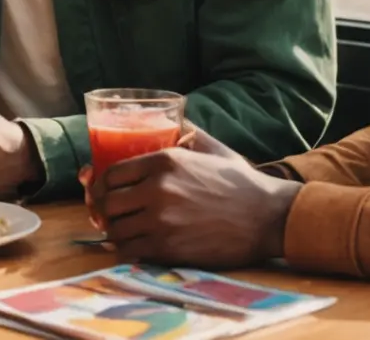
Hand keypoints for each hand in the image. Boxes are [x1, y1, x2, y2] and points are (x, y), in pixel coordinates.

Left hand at [84, 130, 301, 268]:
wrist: (269, 217)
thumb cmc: (241, 183)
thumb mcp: (212, 148)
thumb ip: (188, 132)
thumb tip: (174, 118)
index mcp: (164, 160)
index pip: (110, 173)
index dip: (101, 185)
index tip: (103, 192)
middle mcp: (158, 188)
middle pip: (106, 202)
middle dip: (103, 210)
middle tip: (110, 215)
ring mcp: (162, 220)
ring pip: (115, 229)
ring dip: (115, 232)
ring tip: (123, 231)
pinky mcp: (169, 248)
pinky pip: (129, 251)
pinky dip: (126, 250)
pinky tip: (134, 246)